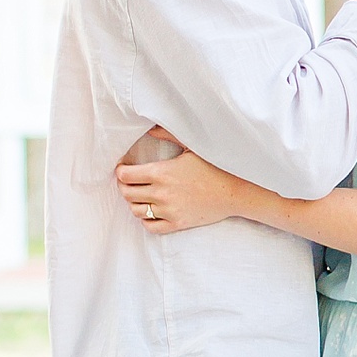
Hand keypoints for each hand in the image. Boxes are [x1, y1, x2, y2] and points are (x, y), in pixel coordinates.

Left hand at [115, 144, 245, 233]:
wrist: (236, 190)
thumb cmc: (215, 165)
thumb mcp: (191, 145)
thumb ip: (167, 135)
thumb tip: (150, 129)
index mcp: (161, 172)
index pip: (126, 175)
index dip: (120, 171)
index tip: (123, 168)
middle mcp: (161, 193)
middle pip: (127, 193)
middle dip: (124, 186)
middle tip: (128, 181)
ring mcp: (169, 211)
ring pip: (136, 210)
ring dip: (134, 202)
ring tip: (140, 195)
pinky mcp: (177, 223)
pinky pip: (151, 227)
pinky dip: (146, 219)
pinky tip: (150, 211)